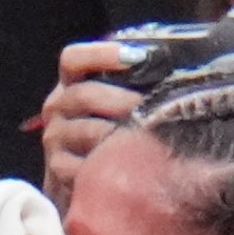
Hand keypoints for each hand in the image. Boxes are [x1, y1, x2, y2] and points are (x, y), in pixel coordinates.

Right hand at [36, 42, 141, 212]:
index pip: (73, 59)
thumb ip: (131, 83)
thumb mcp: (112, 103)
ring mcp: (55, 138)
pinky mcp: (58, 169)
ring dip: (121, 134)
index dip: (102, 54)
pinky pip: (86, 165)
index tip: (138, 57)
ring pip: (89, 131)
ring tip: (151, 136)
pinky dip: (110, 163)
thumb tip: (177, 64)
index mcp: (70, 83)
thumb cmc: (108, 132)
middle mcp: (57, 107)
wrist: (82, 180)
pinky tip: (132, 164)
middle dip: (123, 100)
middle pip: (84, 95)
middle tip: (156, 108)